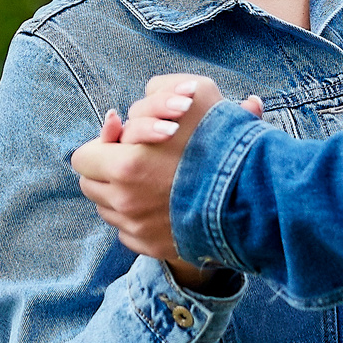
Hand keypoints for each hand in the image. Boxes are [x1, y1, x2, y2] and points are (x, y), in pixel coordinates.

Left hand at [71, 75, 255, 264]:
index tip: (124, 139)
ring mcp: (139, 229)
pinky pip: (129, 231)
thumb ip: (155, 95)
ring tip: (154, 179)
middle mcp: (126, 203)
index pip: (83, 157)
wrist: (259, 193)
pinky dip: (139, 217)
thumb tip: (129, 113)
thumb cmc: (225, 141)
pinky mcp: (154, 247)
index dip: (104, 144)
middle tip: (137, 157)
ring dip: (123, 193)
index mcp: (126, 165)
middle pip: (91, 185)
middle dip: (109, 168)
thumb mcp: (194, 95)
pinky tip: (164, 201)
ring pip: (109, 209)